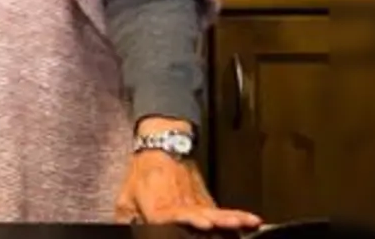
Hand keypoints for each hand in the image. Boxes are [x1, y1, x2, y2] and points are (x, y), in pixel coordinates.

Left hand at [114, 151, 261, 231]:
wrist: (162, 146)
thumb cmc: (144, 172)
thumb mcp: (126, 195)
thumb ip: (126, 216)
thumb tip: (123, 227)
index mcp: (159, 207)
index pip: (170, 217)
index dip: (187, 221)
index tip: (202, 223)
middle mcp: (181, 206)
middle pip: (199, 216)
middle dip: (212, 221)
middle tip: (218, 225)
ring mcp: (196, 202)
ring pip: (215, 212)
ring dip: (230, 218)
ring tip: (246, 222)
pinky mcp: (205, 200)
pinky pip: (222, 210)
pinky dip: (237, 215)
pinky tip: (250, 221)